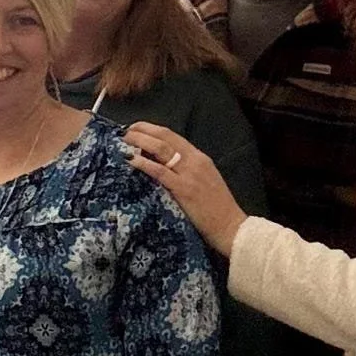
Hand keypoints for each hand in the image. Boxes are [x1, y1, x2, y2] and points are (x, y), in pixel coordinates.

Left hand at [122, 123, 246, 256]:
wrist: (230, 226)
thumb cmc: (215, 208)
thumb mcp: (202, 180)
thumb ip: (184, 170)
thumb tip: (158, 163)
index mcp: (199, 157)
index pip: (173, 136)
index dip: (152, 129)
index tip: (136, 128)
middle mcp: (195, 160)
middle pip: (165, 136)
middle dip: (143, 130)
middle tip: (125, 131)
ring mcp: (189, 173)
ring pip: (161, 149)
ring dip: (140, 141)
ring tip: (124, 140)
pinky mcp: (184, 189)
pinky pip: (160, 172)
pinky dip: (144, 163)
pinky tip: (131, 160)